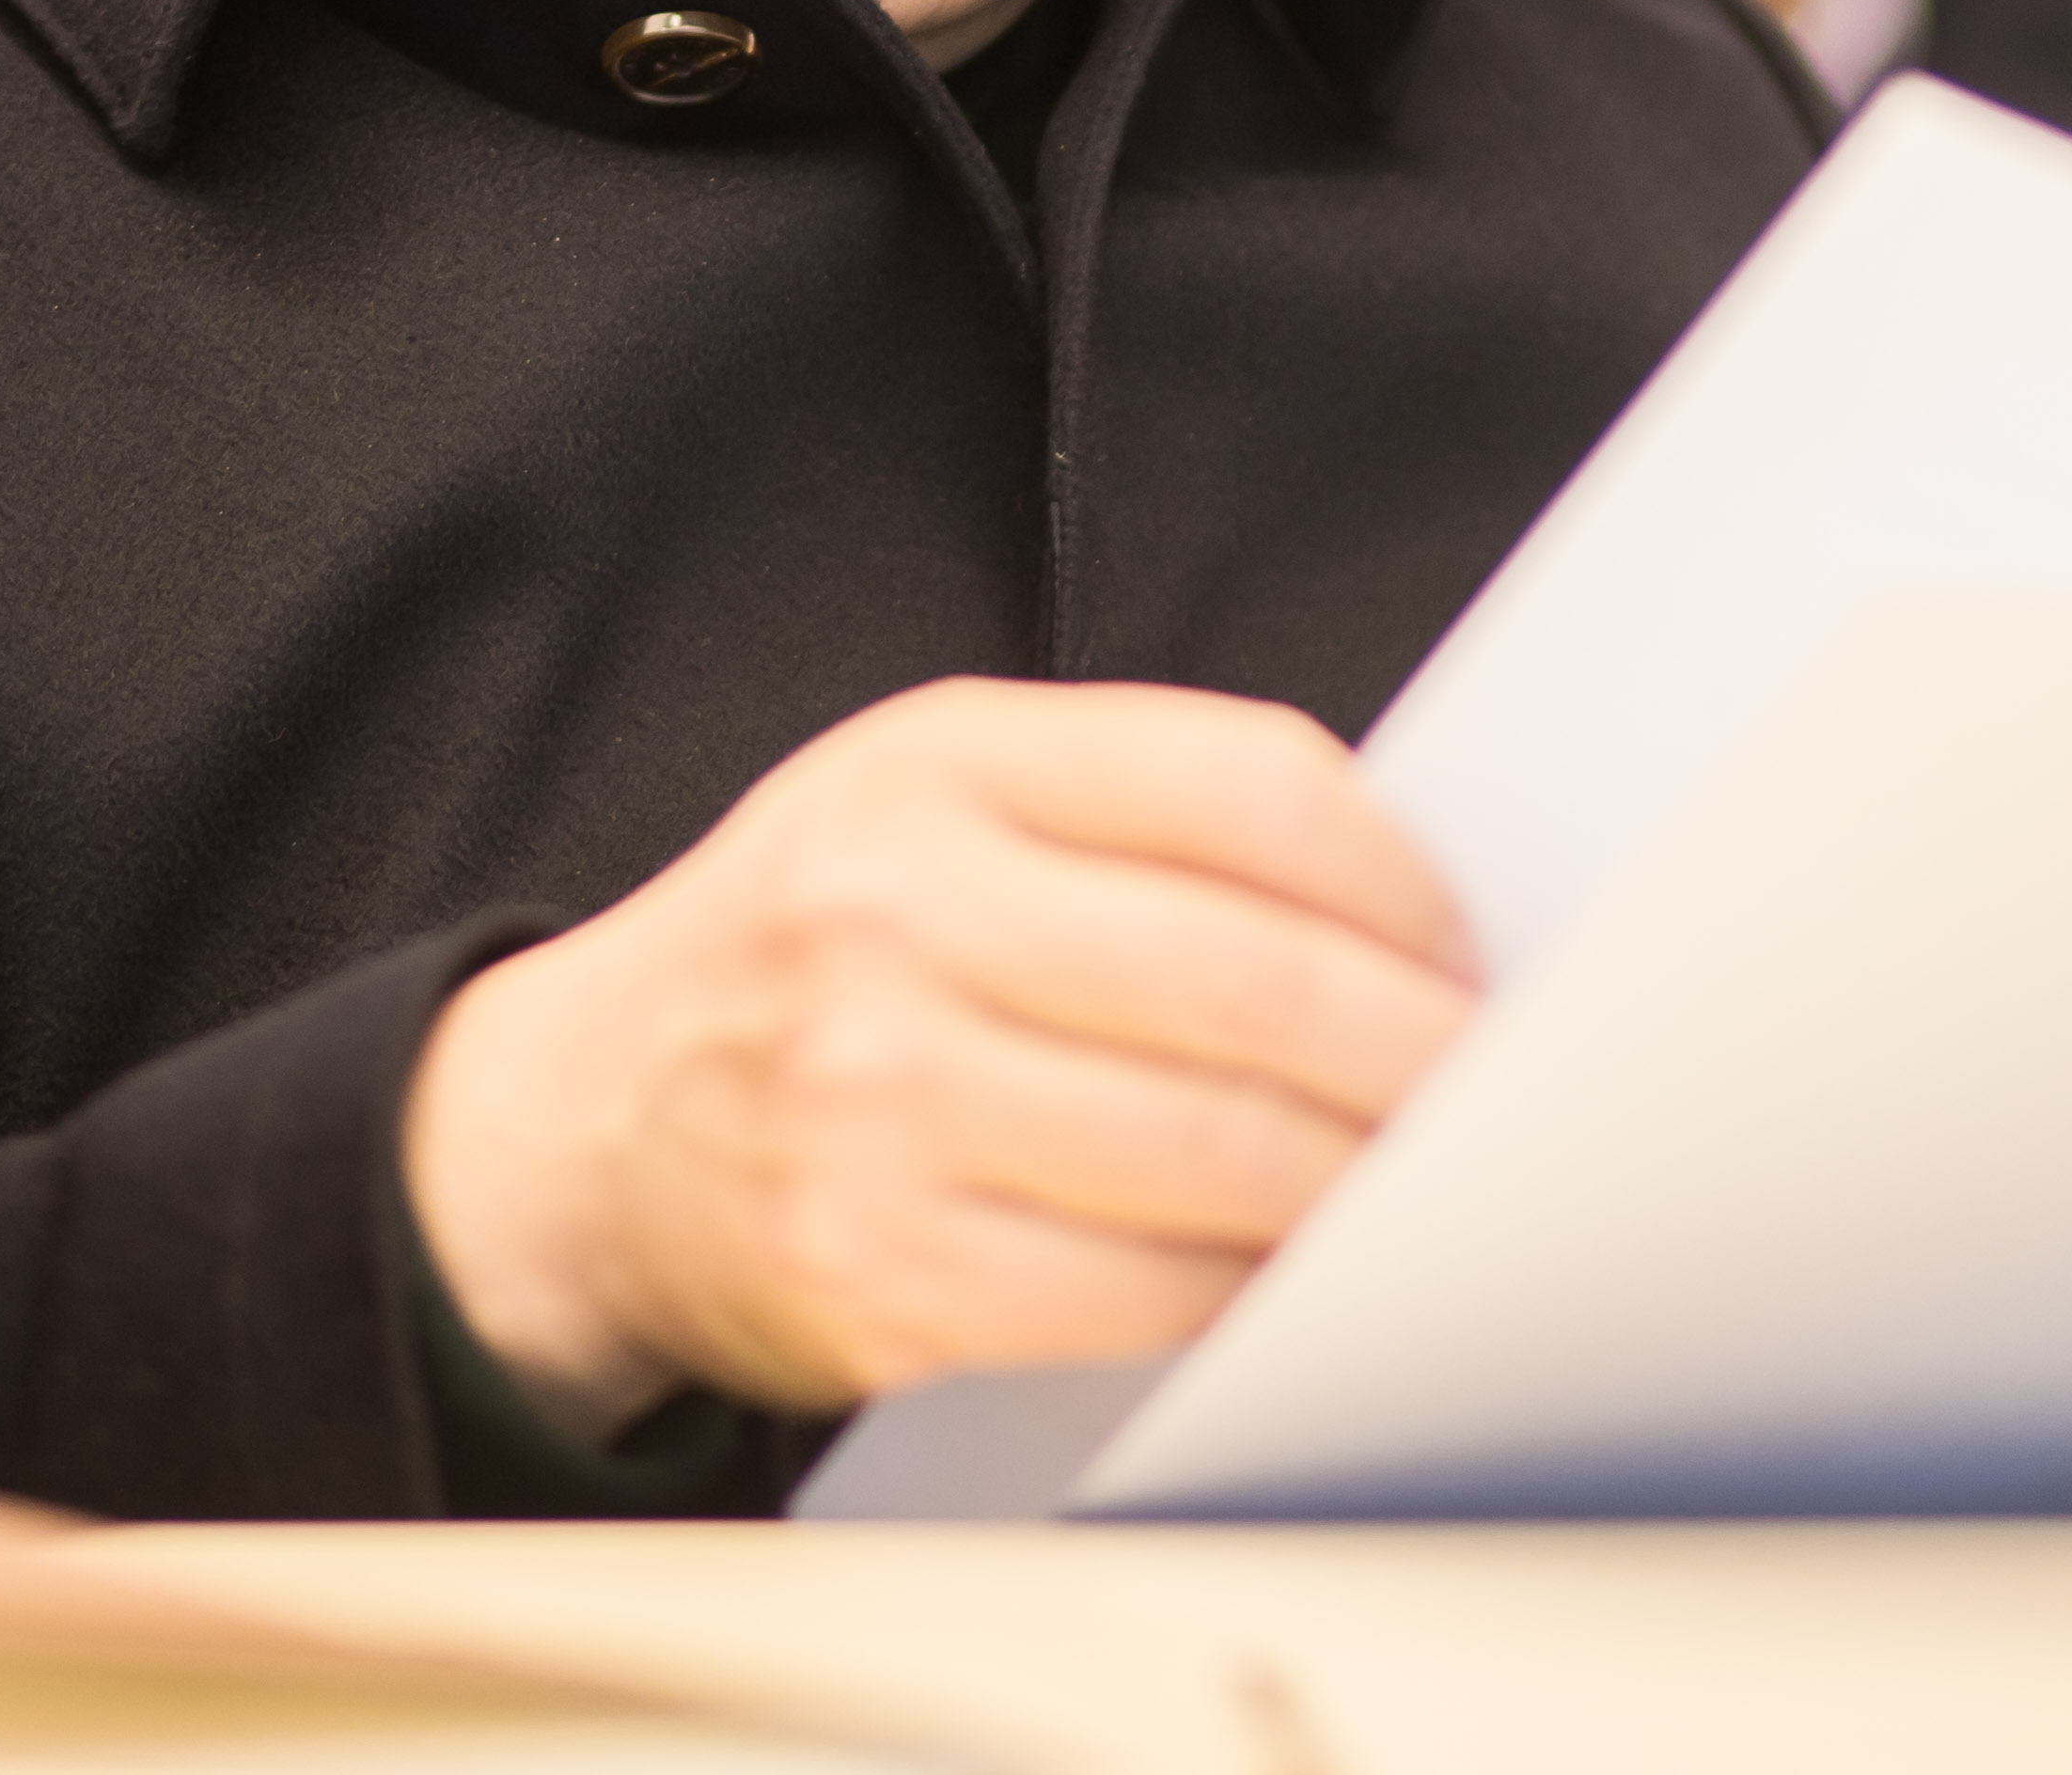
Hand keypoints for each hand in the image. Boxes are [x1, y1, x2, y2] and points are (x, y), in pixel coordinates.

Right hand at [400, 677, 1480, 1435]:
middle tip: (1490, 1096)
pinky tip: (1287, 1277)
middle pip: (1254, 990)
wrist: (582, 1128)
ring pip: (1216, 1164)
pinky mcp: (874, 1281)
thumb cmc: (810, 951)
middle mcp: (894, 923)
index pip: (1251, 793)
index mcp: (939, 767)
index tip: (1464, 952)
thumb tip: (1402, 914)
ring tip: (1416, 1191)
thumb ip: (1137, 813)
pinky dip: (1246, 1298)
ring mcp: (875, 1110)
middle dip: (1420, 1059)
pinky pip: (1136, 1304)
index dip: (1403, 885)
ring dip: (1360, 1192)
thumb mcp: (932, 795)